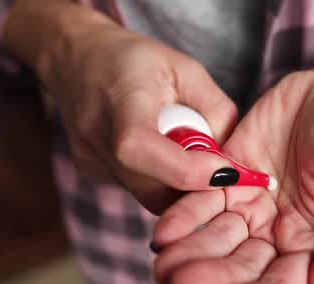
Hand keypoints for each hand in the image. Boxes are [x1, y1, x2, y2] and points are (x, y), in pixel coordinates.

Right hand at [5, 2, 237, 213]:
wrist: (79, 59)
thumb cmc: (137, 60)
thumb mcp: (187, 70)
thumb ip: (216, 111)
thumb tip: (234, 158)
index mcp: (121, 97)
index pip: (140, 148)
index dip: (187, 170)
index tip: (226, 172)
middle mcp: (96, 132)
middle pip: (150, 186)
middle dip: (193, 186)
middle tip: (214, 165)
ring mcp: (89, 156)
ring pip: (146, 195)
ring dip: (177, 184)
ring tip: (184, 150)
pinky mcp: (90, 170)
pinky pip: (136, 189)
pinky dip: (159, 180)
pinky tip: (160, 151)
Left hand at [152, 70, 313, 283]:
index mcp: (312, 247)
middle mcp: (276, 236)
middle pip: (240, 269)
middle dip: (210, 280)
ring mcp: (249, 208)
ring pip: (214, 241)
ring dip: (189, 255)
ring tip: (163, 267)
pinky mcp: (225, 180)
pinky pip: (200, 203)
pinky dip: (181, 219)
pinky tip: (163, 233)